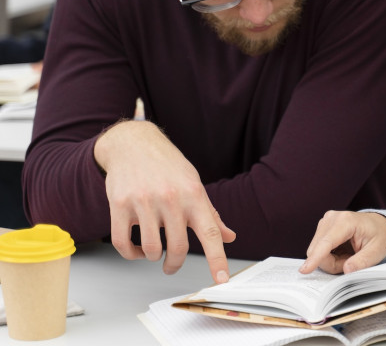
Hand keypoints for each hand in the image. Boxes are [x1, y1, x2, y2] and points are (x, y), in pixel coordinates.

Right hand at [94, 120, 235, 282]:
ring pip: (151, 249)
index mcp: (194, 194)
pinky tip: (137, 250)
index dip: (217, 258)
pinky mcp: (120, 204)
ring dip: (153, 257)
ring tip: (154, 251)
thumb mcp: (194, 184)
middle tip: (172, 265)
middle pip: (178, 248)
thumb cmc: (167, 165)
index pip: (210, 232)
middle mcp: (171, 198)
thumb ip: (210, 214)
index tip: (222, 279)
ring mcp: (144, 201)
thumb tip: (229, 237)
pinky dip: (131, 254)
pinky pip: (123, 243)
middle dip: (175, 264)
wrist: (134, 143)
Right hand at [301, 211, 385, 274]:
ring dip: (331, 260)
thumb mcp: (377, 251)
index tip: (305, 270)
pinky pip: (317, 250)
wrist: (379, 224)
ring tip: (349, 255)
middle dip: (333, 263)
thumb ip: (362, 262)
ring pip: (316, 252)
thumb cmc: (379, 235)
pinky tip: (342, 251)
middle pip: (318, 251)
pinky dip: (329, 256)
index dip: (315, 258)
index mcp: (346, 221)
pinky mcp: (322, 227)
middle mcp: (332, 218)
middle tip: (351, 261)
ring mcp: (325, 221)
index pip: (326, 243)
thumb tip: (347, 270)